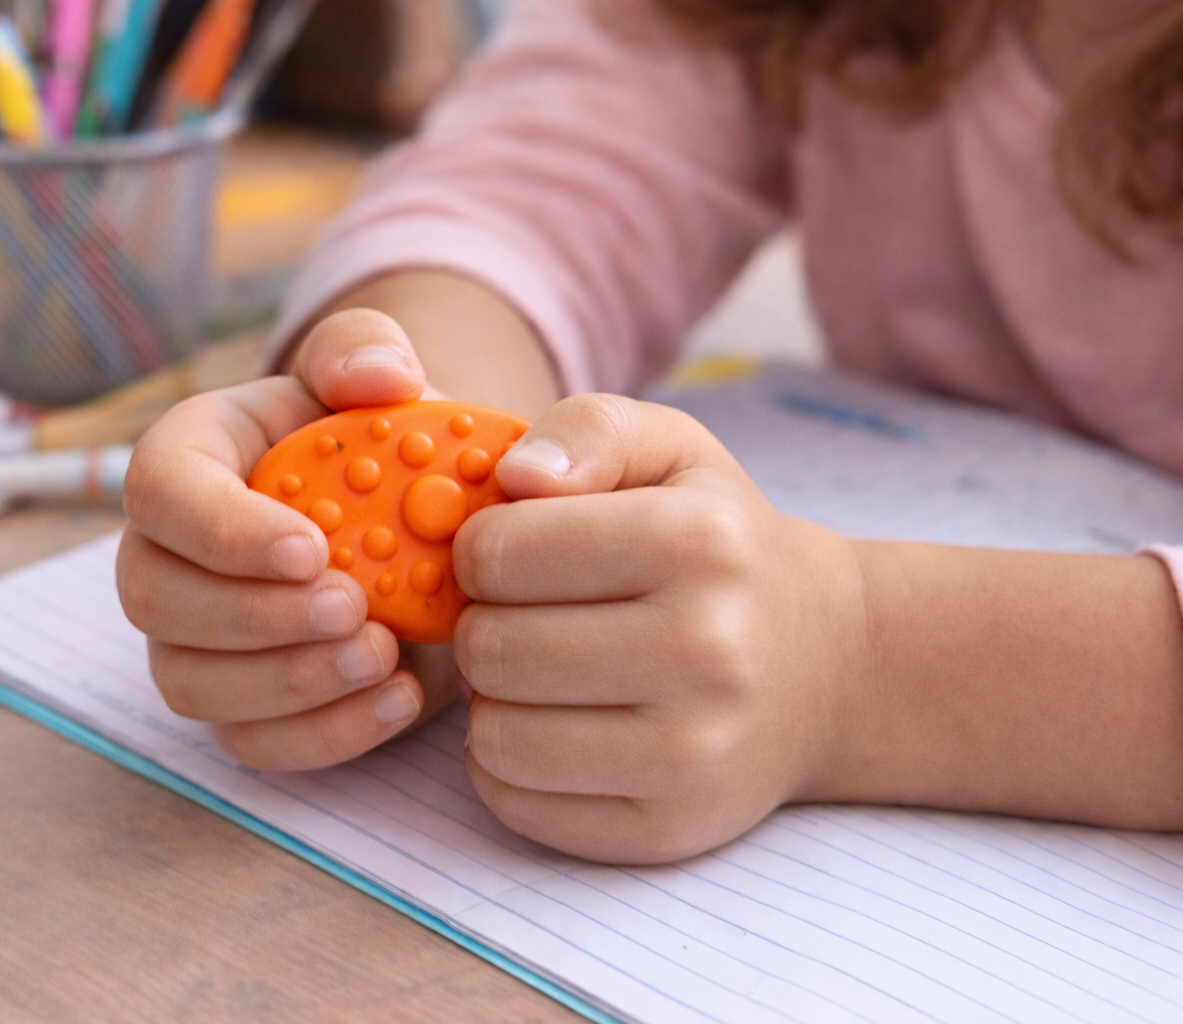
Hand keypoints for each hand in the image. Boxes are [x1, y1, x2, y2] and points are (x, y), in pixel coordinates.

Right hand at [116, 310, 462, 769]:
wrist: (418, 527)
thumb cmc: (379, 444)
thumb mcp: (378, 381)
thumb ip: (365, 351)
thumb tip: (374, 375)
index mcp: (189, 460)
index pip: (158, 492)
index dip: (221, 529)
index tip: (310, 547)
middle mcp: (168, 555)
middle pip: (154, 598)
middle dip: (253, 614)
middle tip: (354, 606)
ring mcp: (195, 640)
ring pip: (190, 683)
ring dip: (287, 681)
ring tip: (383, 653)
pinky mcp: (241, 707)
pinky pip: (249, 743)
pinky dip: (323, 734)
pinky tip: (399, 697)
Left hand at [454, 394, 869, 862]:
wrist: (832, 666)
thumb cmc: (723, 547)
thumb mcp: (673, 452)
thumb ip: (588, 429)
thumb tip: (517, 475)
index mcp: (699, 543)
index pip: (498, 553)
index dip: (482, 550)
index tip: (513, 555)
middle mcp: (707, 651)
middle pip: (491, 648)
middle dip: (486, 626)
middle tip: (525, 617)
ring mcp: (694, 753)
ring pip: (494, 735)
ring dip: (494, 701)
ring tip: (542, 672)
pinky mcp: (670, 827)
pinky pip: (516, 802)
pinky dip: (508, 766)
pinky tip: (553, 726)